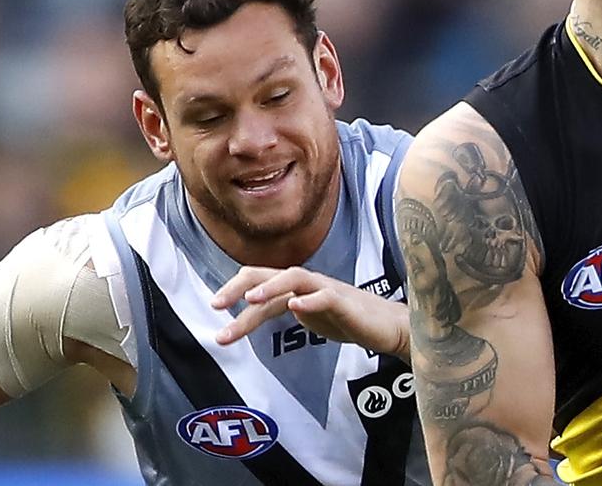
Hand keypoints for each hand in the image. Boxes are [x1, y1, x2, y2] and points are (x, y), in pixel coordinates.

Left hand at [210, 266, 409, 359]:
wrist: (387, 327)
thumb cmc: (349, 319)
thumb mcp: (308, 316)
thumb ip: (284, 309)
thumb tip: (255, 312)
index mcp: (295, 288)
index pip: (258, 283)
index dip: (234, 292)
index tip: (214, 310)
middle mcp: (307, 283)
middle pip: (268, 274)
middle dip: (239, 287)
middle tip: (216, 305)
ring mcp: (326, 290)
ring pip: (294, 278)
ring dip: (270, 288)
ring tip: (249, 300)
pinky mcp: (345, 302)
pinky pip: (326, 297)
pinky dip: (310, 300)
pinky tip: (295, 307)